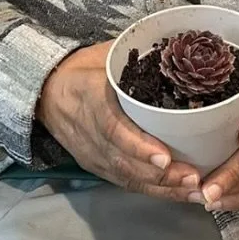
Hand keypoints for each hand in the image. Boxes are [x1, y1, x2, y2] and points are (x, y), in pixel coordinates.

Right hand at [36, 42, 200, 198]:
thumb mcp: (105, 54)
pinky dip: (152, 190)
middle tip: (193, 179)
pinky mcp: (95, 166)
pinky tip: (178, 193)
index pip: (113, 127)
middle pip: (124, 161)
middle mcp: (89, 131)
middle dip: (160, 175)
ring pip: (126, 176)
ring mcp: (91, 153)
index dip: (138, 146)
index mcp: (90, 97)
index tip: (165, 157)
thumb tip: (177, 46)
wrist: (44, 92)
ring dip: (161, 187)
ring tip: (193, 190)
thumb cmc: (83, 69)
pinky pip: (124, 182)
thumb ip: (136, 54)